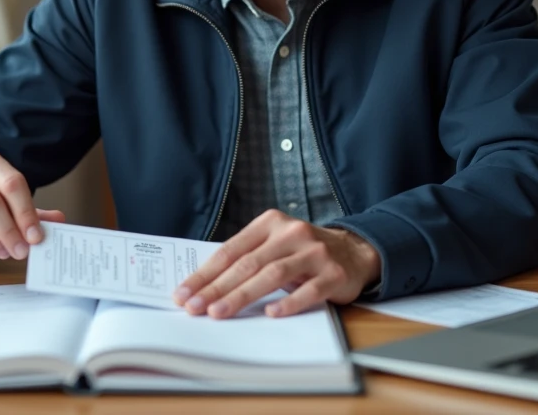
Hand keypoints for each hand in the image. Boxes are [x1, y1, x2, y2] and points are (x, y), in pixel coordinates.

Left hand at [172, 209, 380, 318]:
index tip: (184, 293)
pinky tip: (272, 314)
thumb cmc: (303, 252)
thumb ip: (247, 257)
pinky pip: (309, 289)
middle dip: (216, 288)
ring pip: (273, 274)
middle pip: (248, 263)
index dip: (205, 273)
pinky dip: (289, 302)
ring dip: (242, 296)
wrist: (354, 251)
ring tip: (219, 313)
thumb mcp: (275, 245)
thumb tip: (204, 285)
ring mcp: (315, 252)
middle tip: (194, 308)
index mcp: (271, 223)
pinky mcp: (334, 273)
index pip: (231, 250)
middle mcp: (292, 232)